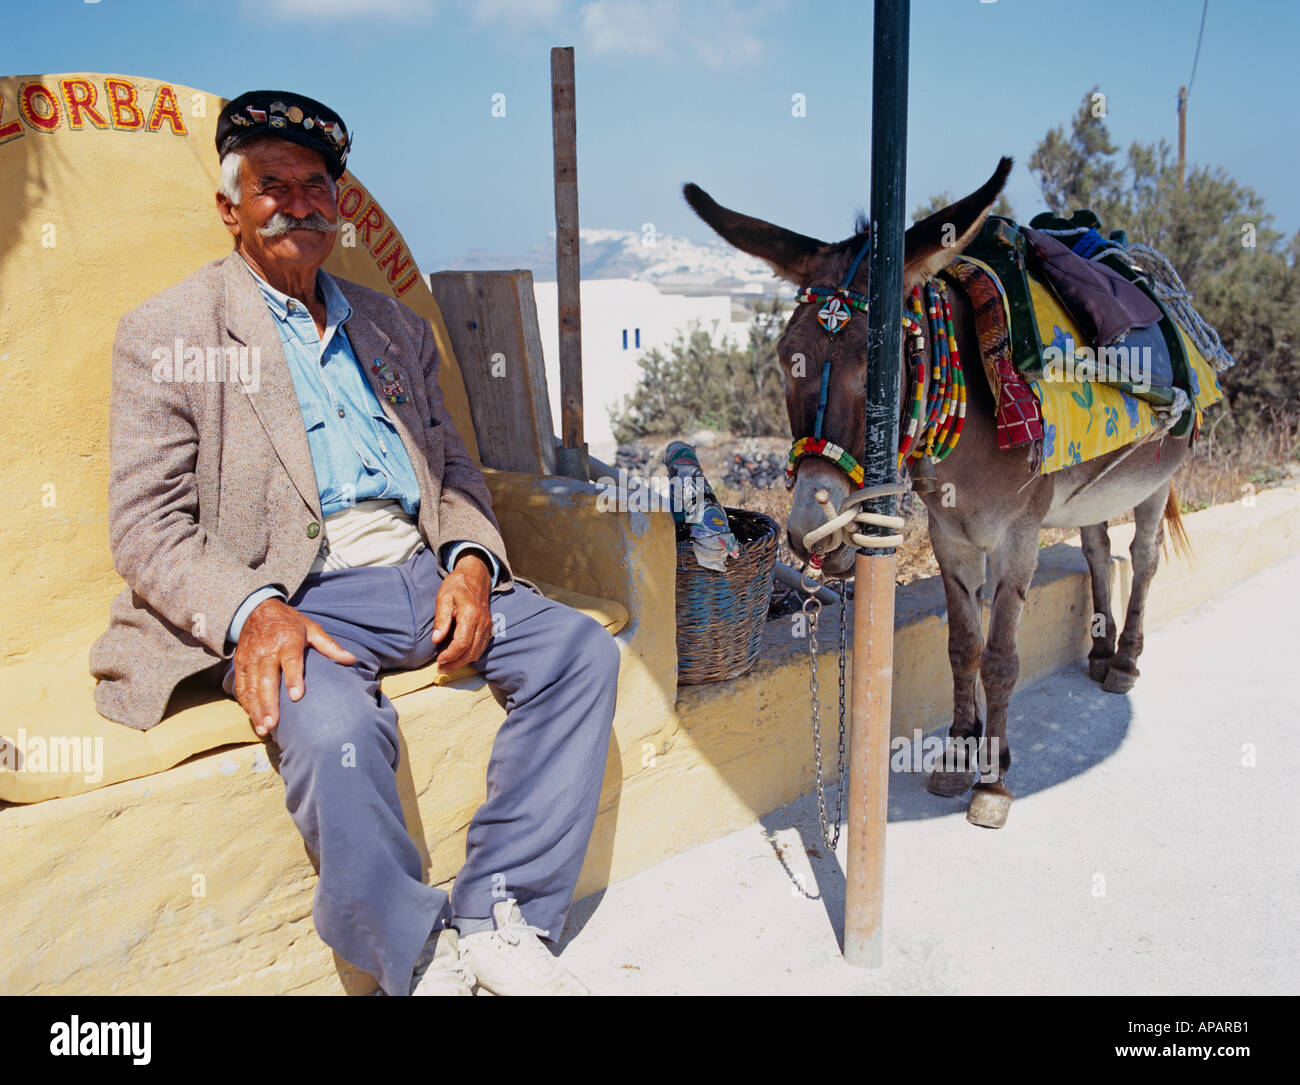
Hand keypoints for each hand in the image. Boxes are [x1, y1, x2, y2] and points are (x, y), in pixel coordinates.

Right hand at [233, 597, 356, 736]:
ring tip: (264, 728)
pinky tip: (253, 717)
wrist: (257, 610)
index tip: (296, 697)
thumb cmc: (290, 622)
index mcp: (287, 640)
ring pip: (251, 686)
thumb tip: (351, 659)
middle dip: (269, 703)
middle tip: (274, 723)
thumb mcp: (311, 628)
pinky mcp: (240, 663)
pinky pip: (241, 685)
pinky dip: (245, 702)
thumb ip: (329, 646)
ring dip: (256, 708)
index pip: (290, 661)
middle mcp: (267, 650)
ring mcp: (251, 657)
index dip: (293, 678)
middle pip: (267, 678)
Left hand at [432, 553, 492, 671]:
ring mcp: (488, 626)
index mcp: (471, 614)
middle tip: (441, 668)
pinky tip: (458, 656)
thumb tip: (436, 639)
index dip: (450, 655)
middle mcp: (482, 623)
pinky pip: (481, 647)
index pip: (462, 643)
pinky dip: (470, 655)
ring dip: (463, 661)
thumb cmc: (457, 586)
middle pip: (471, 651)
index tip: (439, 660)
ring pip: (477, 652)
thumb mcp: (444, 597)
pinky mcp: (489, 629)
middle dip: (456, 663)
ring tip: (447, 664)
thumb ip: (441, 618)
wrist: (476, 577)